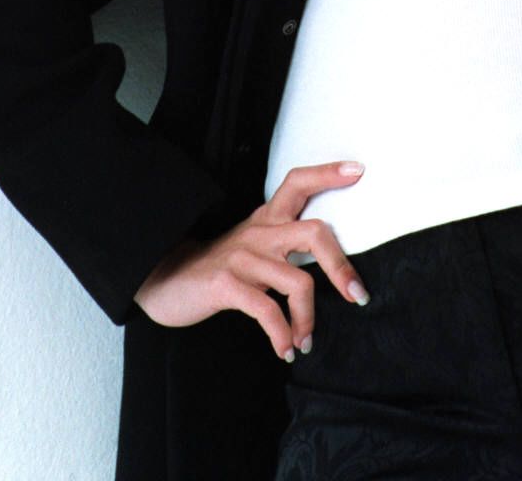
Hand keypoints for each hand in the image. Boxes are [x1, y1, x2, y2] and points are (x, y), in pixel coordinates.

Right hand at [132, 161, 370, 363]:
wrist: (164, 281)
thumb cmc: (218, 270)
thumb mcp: (252, 248)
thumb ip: (284, 247)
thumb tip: (335, 270)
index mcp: (265, 219)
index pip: (297, 183)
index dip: (328, 174)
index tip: (358, 171)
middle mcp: (258, 232)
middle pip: (314, 232)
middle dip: (342, 267)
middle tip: (357, 296)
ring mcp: (242, 257)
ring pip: (297, 282)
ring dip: (309, 319)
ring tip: (306, 341)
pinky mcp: (226, 284)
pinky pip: (267, 311)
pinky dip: (282, 336)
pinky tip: (285, 350)